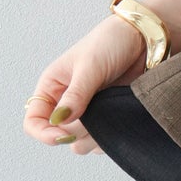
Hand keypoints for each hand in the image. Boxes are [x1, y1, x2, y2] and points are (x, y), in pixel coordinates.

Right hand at [24, 14, 151, 154]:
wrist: (145, 37)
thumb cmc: (111, 42)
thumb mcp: (90, 66)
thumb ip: (76, 95)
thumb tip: (59, 121)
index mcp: (52, 88)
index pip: (34, 121)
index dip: (44, 133)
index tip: (63, 135)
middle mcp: (67, 103)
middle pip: (60, 136)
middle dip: (76, 133)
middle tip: (98, 115)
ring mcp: (90, 112)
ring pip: (83, 142)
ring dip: (96, 137)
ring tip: (112, 115)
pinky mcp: (110, 116)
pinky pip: (104, 139)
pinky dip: (112, 136)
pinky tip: (122, 120)